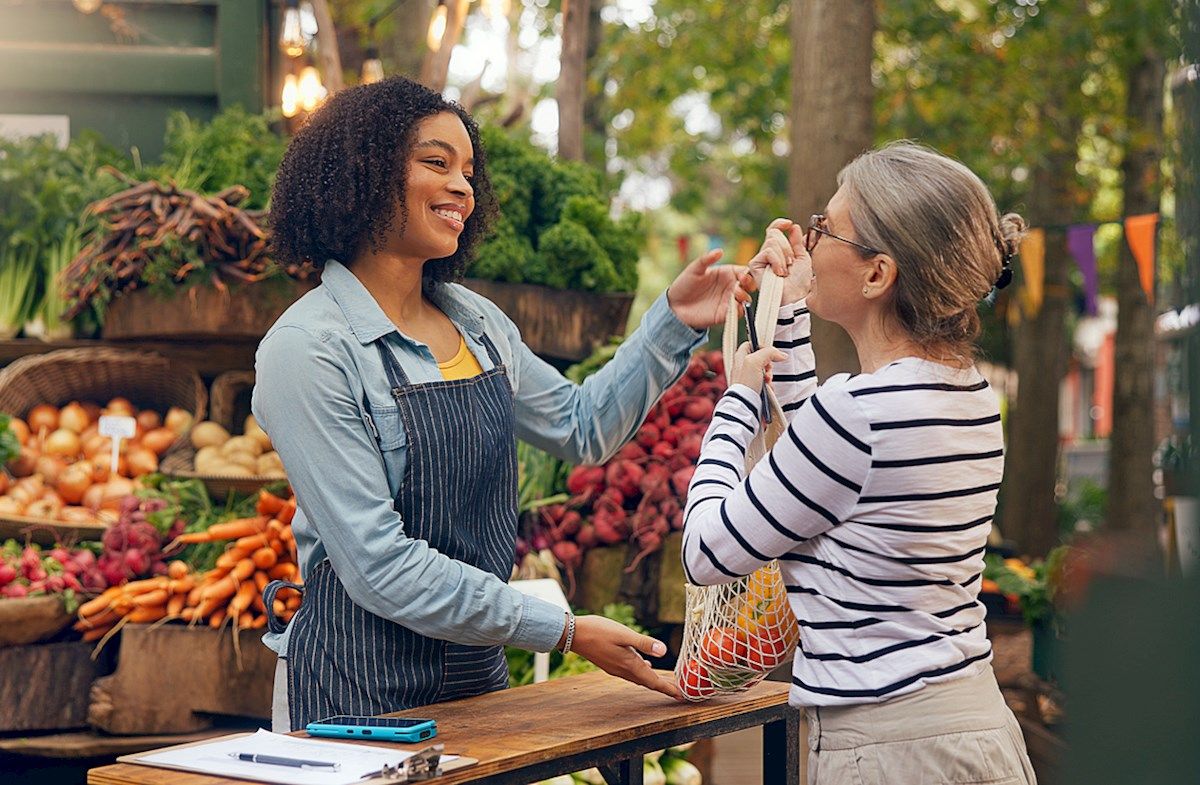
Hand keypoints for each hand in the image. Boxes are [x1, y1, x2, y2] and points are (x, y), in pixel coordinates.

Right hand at [567, 615, 682, 700]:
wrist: (573, 634)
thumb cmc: (599, 631)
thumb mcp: (624, 634)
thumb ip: (643, 643)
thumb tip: (664, 651)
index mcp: (630, 664)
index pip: (654, 682)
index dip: (668, 689)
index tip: (682, 697)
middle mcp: (623, 670)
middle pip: (648, 683)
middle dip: (663, 687)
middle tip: (677, 691)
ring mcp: (615, 668)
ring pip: (639, 678)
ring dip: (653, 681)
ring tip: (665, 681)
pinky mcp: (610, 664)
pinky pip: (631, 673)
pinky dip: (641, 673)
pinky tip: (644, 665)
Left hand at [666, 249, 746, 328]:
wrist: (675, 306)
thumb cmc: (684, 284)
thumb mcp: (694, 269)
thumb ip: (706, 259)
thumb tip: (719, 251)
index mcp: (726, 273)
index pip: (743, 271)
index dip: (747, 272)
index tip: (743, 274)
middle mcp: (730, 287)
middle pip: (749, 285)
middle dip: (750, 284)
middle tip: (742, 283)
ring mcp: (728, 301)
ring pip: (746, 299)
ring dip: (744, 296)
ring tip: (735, 293)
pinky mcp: (725, 314)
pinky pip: (738, 313)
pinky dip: (739, 310)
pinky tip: (733, 306)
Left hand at [731, 342, 785, 392]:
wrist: (745, 404)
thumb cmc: (746, 382)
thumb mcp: (755, 361)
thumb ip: (769, 353)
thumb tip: (782, 355)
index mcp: (739, 357)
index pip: (750, 344)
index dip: (761, 346)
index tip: (768, 353)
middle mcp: (743, 366)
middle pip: (760, 358)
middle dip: (768, 364)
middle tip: (767, 369)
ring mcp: (748, 378)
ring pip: (764, 371)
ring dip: (769, 375)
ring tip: (766, 381)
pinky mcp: (753, 388)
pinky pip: (765, 383)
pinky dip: (768, 385)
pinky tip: (767, 389)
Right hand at [736, 218, 811, 305]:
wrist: (794, 297)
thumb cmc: (799, 282)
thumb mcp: (803, 258)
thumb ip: (797, 242)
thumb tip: (794, 227)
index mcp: (778, 251)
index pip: (774, 230)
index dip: (780, 223)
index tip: (789, 224)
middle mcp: (767, 253)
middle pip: (773, 233)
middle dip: (787, 247)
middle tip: (791, 263)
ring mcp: (760, 259)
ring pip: (772, 242)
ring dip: (783, 256)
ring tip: (785, 271)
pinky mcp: (754, 265)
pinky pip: (768, 252)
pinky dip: (777, 262)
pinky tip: (779, 273)